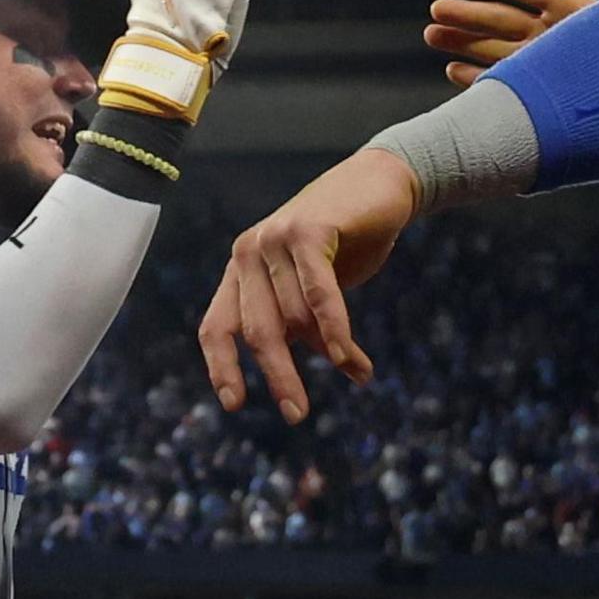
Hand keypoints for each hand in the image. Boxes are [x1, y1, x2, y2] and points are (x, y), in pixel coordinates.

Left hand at [198, 150, 418, 422]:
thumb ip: (304, 323)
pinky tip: (344, 359)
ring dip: (331, 352)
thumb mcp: (316, 287)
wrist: (381, 183)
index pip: (217, 326)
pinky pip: (318, 295)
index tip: (233, 404)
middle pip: (257, 332)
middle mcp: (248, 252)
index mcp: (240, 269)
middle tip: (296, 414)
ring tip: (357, 370)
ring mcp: (274, 238)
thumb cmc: (348, 240)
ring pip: (297, 317)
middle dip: (278, 377)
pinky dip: (332, 330)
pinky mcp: (307, 231)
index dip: (222, 366)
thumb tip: (324, 373)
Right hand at [425, 0, 598, 86]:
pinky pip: (501, 82)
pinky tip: (453, 71)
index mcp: (570, 11)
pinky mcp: (538, 95)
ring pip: (493, 49)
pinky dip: (477, 78)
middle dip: (466, 15)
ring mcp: (541, 65)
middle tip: (435, 10)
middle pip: (501, 20)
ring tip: (430, 35)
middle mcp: (551, 37)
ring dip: (461, 42)